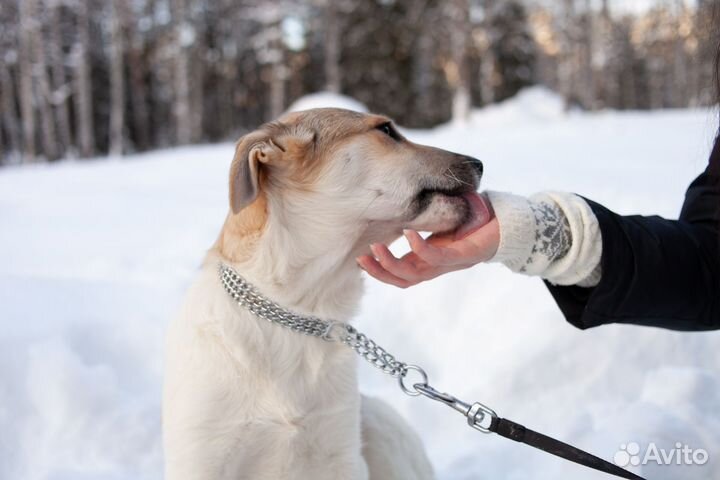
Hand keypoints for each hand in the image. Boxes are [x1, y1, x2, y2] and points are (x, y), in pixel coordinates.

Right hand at [356, 217, 499, 287]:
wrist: (510, 224)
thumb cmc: (476, 221)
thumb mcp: (442, 222)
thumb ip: (423, 220)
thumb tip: (399, 206)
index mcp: (431, 262)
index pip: (401, 276)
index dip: (380, 272)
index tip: (361, 260)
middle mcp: (439, 267)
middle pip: (404, 280)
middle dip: (380, 272)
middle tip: (361, 258)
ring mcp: (451, 263)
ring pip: (416, 274)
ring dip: (393, 264)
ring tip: (377, 249)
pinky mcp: (465, 255)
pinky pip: (438, 256)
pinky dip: (420, 247)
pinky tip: (408, 234)